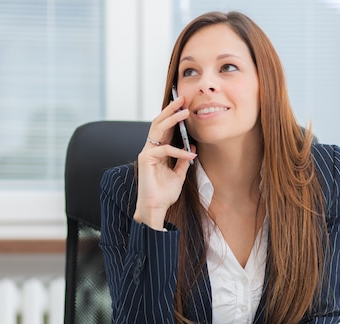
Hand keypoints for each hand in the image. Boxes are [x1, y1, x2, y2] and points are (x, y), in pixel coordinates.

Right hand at [133, 96, 196, 229]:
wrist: (154, 208)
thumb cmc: (164, 194)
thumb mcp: (179, 175)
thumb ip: (183, 161)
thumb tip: (192, 148)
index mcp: (157, 151)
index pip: (165, 128)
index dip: (173, 116)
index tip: (184, 106)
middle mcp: (150, 149)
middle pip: (159, 122)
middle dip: (170, 109)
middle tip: (183, 99)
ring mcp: (147, 153)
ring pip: (158, 129)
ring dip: (172, 119)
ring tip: (185, 112)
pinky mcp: (146, 160)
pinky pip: (164, 149)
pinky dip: (178, 151)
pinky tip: (189, 155)